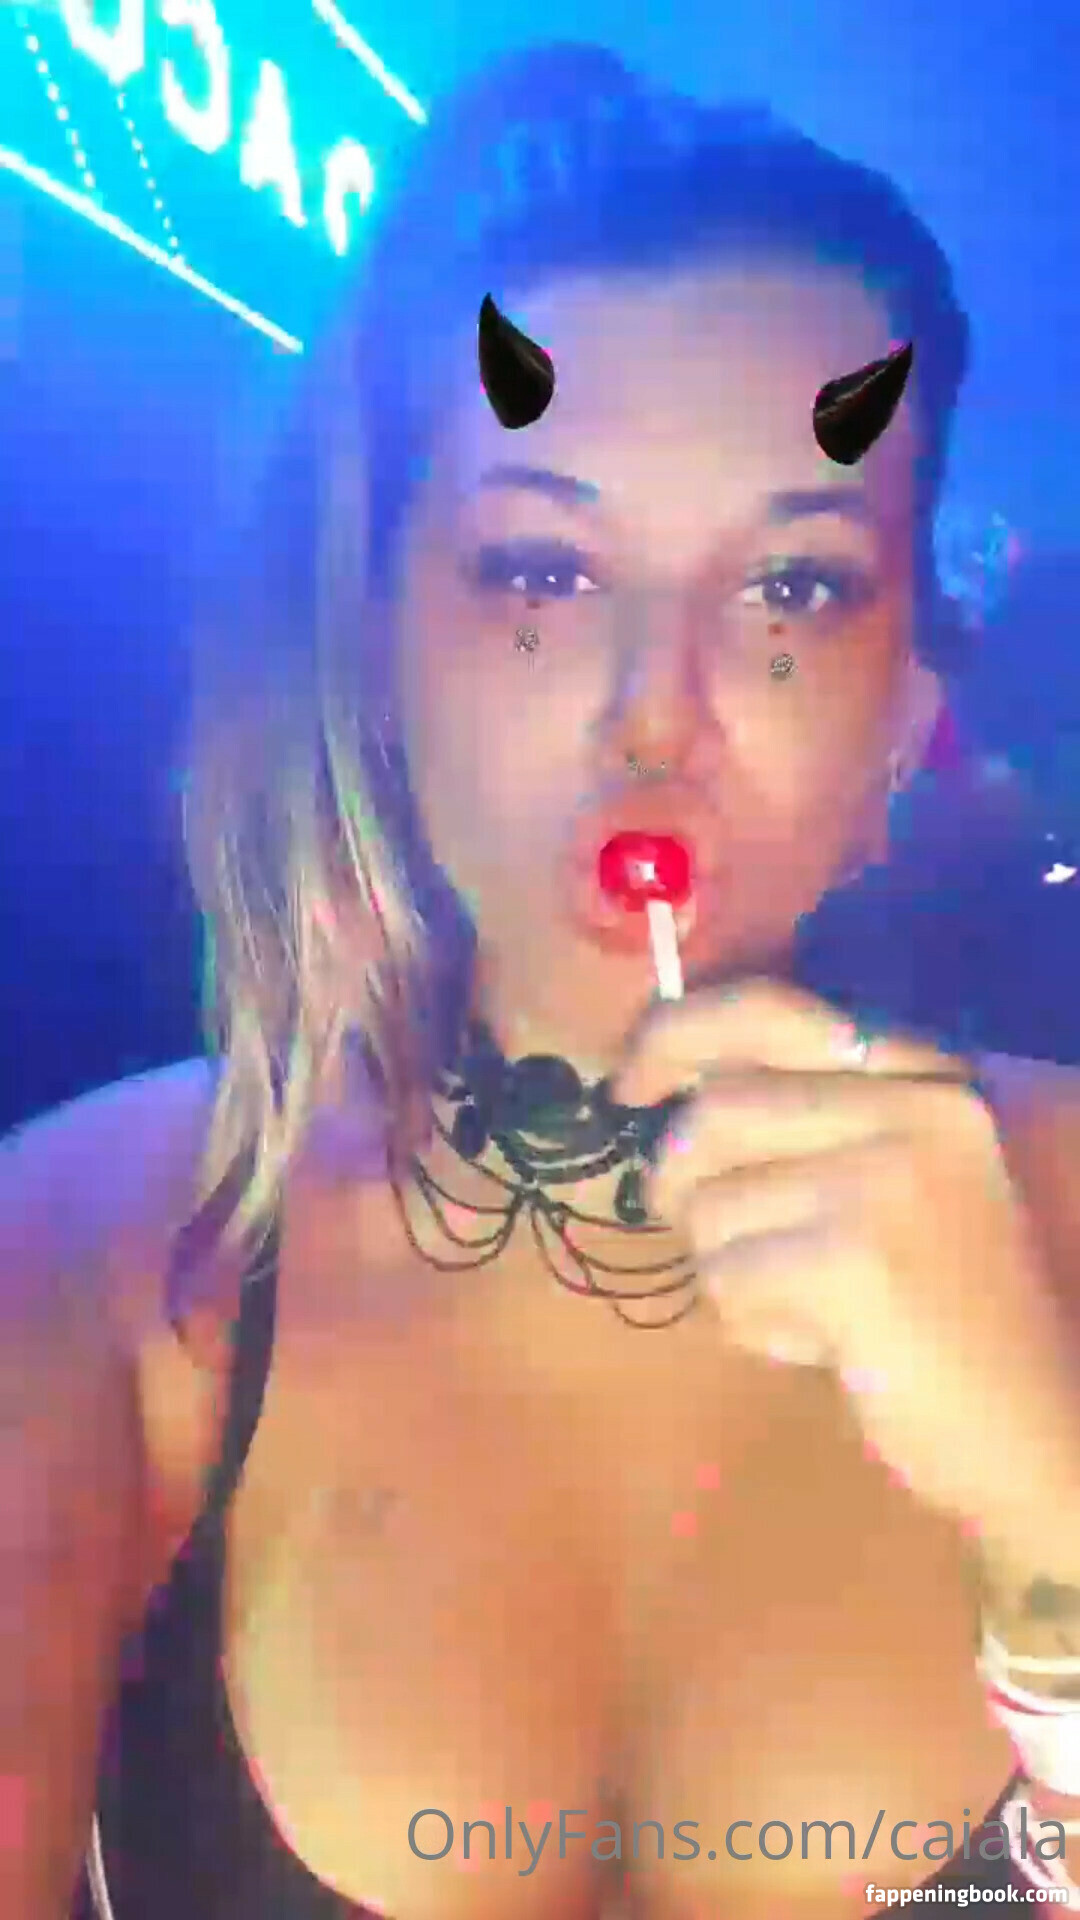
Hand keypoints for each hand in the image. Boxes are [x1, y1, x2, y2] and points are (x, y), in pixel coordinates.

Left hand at [613, 979, 1079, 1563]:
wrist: (1042, 1425)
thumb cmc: (952, 1310)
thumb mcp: (892, 1179)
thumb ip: (805, 1116)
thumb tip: (666, 1080)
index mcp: (927, 1071)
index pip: (767, 1008)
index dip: (674, 1034)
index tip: (626, 1081)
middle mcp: (917, 1101)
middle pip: (714, 1111)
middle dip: (676, 1181)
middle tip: (693, 1230)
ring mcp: (889, 1175)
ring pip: (709, 1204)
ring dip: (728, 1270)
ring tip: (809, 1306)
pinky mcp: (857, 1258)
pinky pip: (726, 1278)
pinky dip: (751, 1325)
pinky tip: (825, 1346)